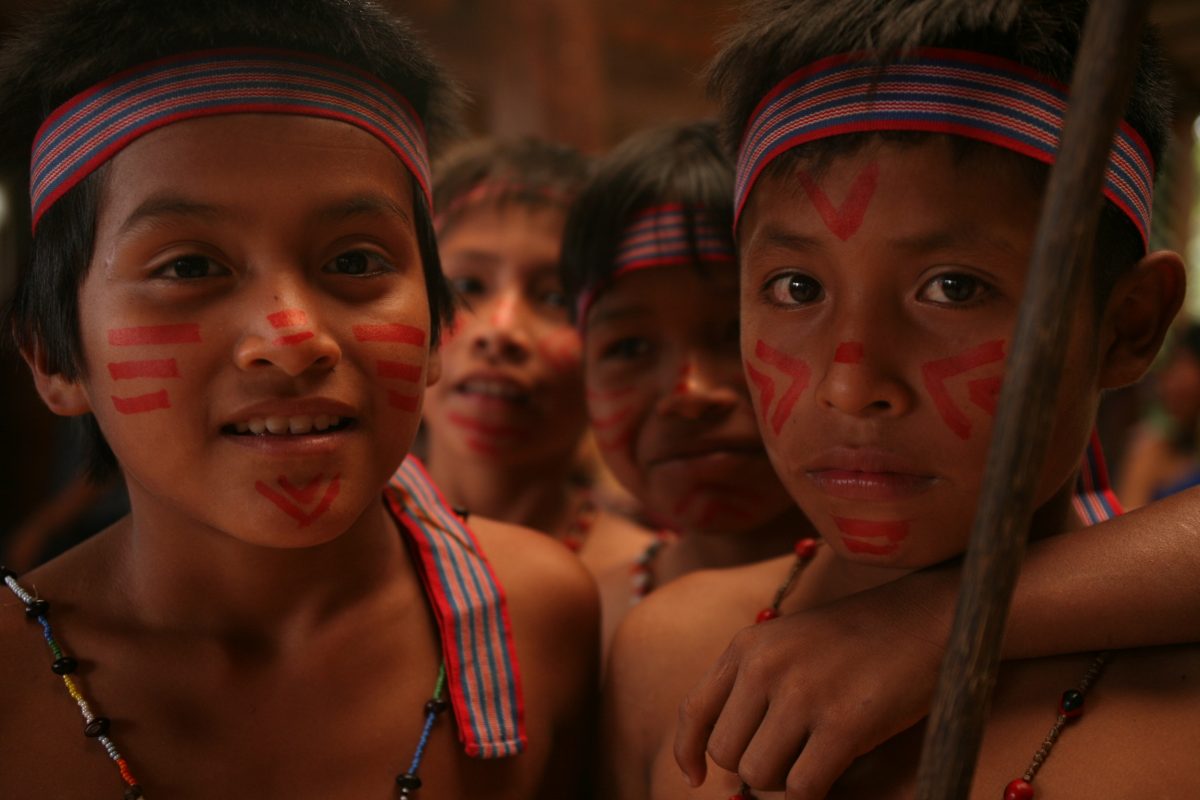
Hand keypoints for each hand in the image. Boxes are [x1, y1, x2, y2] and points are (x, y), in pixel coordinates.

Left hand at [674, 571, 953, 798]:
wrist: (926, 618)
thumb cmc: (859, 638)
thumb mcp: (789, 642)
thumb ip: (752, 685)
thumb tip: (722, 759)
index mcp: (748, 645)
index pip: (695, 711)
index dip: (688, 752)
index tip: (696, 777)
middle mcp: (766, 666)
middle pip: (726, 753)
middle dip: (753, 767)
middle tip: (789, 759)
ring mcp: (803, 694)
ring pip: (759, 776)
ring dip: (783, 782)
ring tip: (814, 759)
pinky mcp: (843, 724)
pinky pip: (802, 789)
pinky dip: (811, 795)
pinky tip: (831, 776)